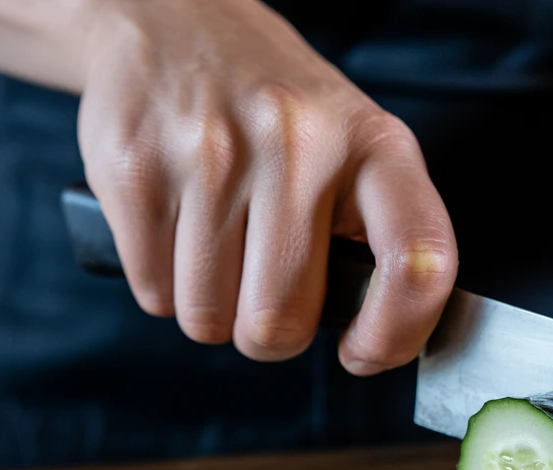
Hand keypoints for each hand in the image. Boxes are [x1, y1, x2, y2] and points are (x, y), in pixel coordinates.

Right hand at [76, 0, 455, 373]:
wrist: (179, 25)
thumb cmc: (285, 116)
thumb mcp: (359, 152)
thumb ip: (382, 239)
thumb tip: (380, 340)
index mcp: (377, 146)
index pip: (417, 261)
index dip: (396, 332)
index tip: (365, 353)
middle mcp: (298, 144)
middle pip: (281, 321)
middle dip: (272, 330)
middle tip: (269, 287)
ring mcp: (211, 153)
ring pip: (210, 318)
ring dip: (215, 310)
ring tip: (224, 247)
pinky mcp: (135, 167)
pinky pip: (155, 293)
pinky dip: (167, 286)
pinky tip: (183, 232)